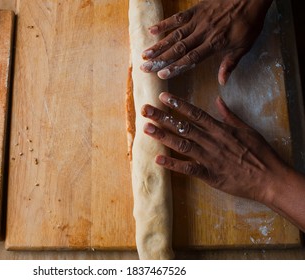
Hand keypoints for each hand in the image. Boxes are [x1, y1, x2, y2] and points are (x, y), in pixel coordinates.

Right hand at [140, 0, 272, 83]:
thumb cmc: (249, 22)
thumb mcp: (244, 45)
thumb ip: (230, 63)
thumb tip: (222, 81)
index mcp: (215, 44)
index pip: (191, 58)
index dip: (176, 67)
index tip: (162, 74)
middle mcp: (203, 33)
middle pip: (178, 49)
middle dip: (160, 59)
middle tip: (145, 67)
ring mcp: (198, 21)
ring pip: (175, 35)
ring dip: (158, 45)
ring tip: (144, 54)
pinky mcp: (196, 10)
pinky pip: (178, 17)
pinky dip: (164, 23)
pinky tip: (151, 30)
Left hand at [141, 92, 286, 203]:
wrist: (270, 178)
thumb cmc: (260, 153)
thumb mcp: (247, 129)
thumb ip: (229, 115)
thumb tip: (218, 100)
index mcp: (221, 130)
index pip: (195, 113)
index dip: (178, 104)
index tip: (162, 97)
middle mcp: (212, 141)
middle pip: (183, 126)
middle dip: (163, 117)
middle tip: (145, 109)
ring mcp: (210, 158)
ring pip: (182, 144)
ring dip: (163, 136)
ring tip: (147, 128)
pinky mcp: (210, 175)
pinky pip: (189, 169)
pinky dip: (174, 165)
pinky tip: (158, 160)